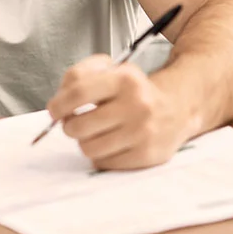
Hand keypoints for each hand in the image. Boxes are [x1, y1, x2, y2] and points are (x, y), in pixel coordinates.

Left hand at [47, 55, 192, 169]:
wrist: (178, 109)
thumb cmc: (135, 91)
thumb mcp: (114, 71)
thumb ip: (82, 76)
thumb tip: (58, 104)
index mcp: (126, 79)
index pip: (78, 91)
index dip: (58, 103)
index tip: (54, 110)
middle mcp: (137, 105)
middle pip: (77, 125)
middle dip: (70, 125)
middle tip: (76, 122)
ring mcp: (142, 132)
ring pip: (88, 147)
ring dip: (85, 141)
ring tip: (96, 133)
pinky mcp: (145, 155)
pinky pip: (103, 162)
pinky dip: (101, 155)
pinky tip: (112, 143)